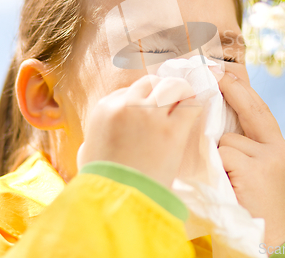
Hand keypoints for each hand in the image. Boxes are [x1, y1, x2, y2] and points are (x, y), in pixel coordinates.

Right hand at [77, 74, 202, 187]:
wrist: (116, 202)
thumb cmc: (101, 181)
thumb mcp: (89, 150)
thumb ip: (99, 134)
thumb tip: (110, 130)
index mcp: (105, 108)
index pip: (131, 89)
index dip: (144, 97)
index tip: (152, 106)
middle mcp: (127, 105)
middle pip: (152, 82)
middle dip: (162, 89)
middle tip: (172, 99)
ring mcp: (150, 115)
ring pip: (173, 86)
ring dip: (181, 91)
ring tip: (186, 100)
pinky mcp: (172, 130)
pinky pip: (190, 105)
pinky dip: (194, 106)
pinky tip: (193, 114)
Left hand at [210, 67, 284, 251]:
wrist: (271, 247)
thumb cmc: (256, 210)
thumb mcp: (256, 174)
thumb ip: (244, 148)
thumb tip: (216, 121)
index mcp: (278, 148)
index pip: (260, 109)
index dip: (242, 89)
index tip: (224, 73)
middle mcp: (277, 148)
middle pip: (252, 108)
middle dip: (232, 88)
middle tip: (213, 72)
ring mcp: (268, 158)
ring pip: (228, 138)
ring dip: (218, 153)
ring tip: (227, 179)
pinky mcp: (256, 169)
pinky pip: (223, 153)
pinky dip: (217, 165)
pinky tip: (226, 184)